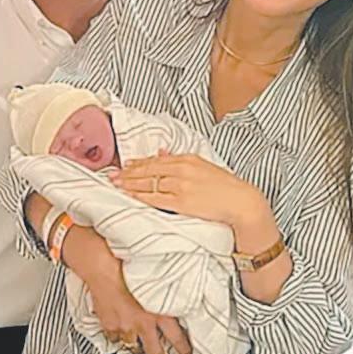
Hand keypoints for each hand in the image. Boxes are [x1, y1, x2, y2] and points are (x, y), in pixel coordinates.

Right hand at [62, 226, 191, 353]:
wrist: (104, 266)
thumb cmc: (130, 266)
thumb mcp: (158, 278)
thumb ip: (168, 290)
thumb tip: (178, 291)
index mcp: (161, 311)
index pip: (177, 337)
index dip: (183, 349)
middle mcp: (144, 322)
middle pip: (154, 350)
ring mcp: (125, 326)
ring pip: (133, 346)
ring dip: (137, 347)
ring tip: (139, 349)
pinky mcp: (109, 324)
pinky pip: (113, 338)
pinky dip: (116, 337)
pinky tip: (118, 334)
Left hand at [110, 152, 270, 227]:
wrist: (241, 201)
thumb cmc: (224, 187)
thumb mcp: (203, 166)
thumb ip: (180, 159)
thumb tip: (162, 152)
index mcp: (187, 158)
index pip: (156, 159)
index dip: (138, 163)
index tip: (125, 165)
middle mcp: (182, 169)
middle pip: (148, 169)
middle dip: (128, 172)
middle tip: (112, 174)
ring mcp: (180, 185)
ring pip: (148, 183)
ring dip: (129, 183)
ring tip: (115, 184)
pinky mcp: (181, 201)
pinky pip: (155, 198)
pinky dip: (140, 196)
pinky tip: (130, 195)